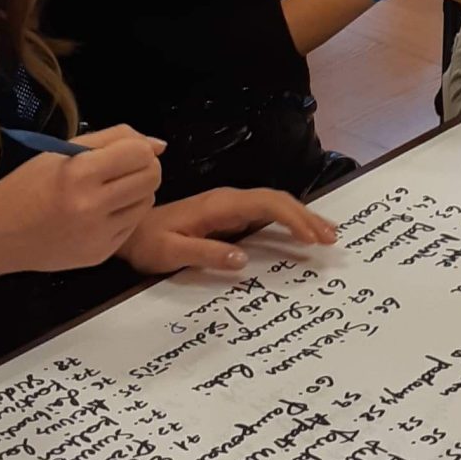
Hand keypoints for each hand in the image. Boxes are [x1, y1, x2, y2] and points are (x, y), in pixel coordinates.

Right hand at [0, 124, 163, 277]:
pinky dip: (124, 214)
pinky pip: (132, 225)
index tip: (127, 151)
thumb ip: (114, 139)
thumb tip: (159, 145)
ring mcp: (98, 235)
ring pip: (147, 202)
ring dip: (136, 191)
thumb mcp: (63, 151)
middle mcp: (92, 206)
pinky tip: (101, 212)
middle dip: (145, 168)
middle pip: (152, 178)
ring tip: (109, 190)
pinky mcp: (100, 255)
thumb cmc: (28, 185)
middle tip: (123, 169)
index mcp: (80, 173)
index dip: (140, 147)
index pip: (140, 153)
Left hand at [121, 188, 337, 277]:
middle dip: (306, 217)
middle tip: (331, 238)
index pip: (266, 203)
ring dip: (301, 217)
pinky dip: (287, 221)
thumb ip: (206, 254)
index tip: (312, 237)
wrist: (129, 231)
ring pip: (274, 204)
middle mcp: (228, 200)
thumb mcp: (171, 252)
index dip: (293, 217)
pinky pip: (265, 213)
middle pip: (277, 200)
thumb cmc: (147, 242)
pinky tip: (299, 233)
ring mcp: (228, 206)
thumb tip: (243, 259)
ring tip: (325, 234)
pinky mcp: (227, 215)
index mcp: (219, 205)